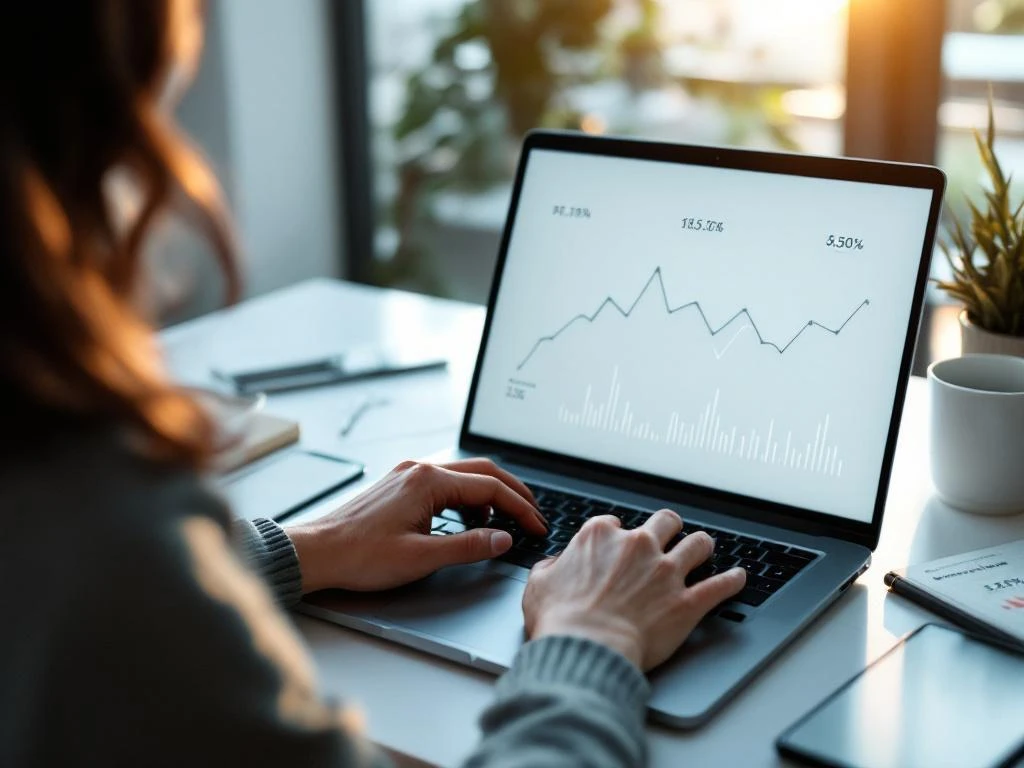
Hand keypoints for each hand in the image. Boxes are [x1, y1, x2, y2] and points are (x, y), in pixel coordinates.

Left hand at [286, 458, 546, 592]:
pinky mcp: (399, 485)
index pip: (490, 487)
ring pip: (463, 475)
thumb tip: (503, 539)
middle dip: (512, 492)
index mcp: (428, 482)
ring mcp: (407, 475)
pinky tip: (469, 517)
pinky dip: (466, 497)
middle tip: (533, 514)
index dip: (520, 507)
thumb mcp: (421, 557)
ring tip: (505, 519)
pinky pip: (444, 482)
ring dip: (489, 494)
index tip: (537, 525)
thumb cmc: (360, 556)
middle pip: (482, 472)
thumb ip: (468, 546)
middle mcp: (419, 470)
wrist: (317, 552)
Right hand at [523, 510, 745, 670]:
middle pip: (665, 521)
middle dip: (669, 528)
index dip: (617, 536)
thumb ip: (551, 568)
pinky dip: (732, 580)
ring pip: (698, 543)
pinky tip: (737, 577)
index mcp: (600, 536)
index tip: (619, 548)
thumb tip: (554, 566)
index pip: (615, 524)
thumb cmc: (561, 620)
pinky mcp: (687, 602)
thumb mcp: (538, 584)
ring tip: (704, 550)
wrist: (587, 647)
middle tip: (669, 537)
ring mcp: (666, 572)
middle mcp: (637, 546)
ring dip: (702, 546)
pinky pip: (721, 585)